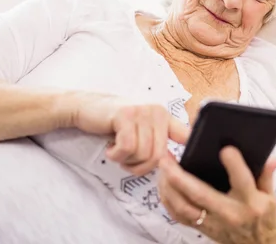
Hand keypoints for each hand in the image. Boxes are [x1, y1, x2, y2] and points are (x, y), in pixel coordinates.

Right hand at [66, 92, 189, 175]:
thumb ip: (156, 141)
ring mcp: (141, 111)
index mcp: (164, 116)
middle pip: (158, 156)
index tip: (184, 167)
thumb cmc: (114, 124)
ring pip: (143, 154)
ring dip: (126, 161)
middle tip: (127, 161)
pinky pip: (127, 148)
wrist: (86, 107)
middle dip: (141, 167)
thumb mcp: (140, 129)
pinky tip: (110, 149)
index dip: (189, 153)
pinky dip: (116, 155)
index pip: (186, 135)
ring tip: (117, 152)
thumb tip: (171, 164)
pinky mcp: (125, 115)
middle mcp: (157, 112)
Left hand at [158, 146, 275, 243]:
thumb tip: (270, 158)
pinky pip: (180, 216)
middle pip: (201, 194)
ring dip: (169, 187)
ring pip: (184, 207)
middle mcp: (230, 213)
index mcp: (251, 202)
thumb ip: (266, 175)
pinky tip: (163, 186)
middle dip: (180, 176)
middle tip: (167, 158)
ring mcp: (213, 223)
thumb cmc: (263, 218)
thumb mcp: (270, 196)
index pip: (242, 181)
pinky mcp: (203, 229)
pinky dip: (168, 201)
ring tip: (162, 168)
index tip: (224, 149)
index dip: (234, 164)